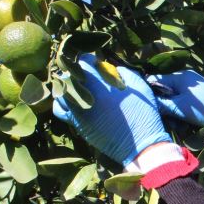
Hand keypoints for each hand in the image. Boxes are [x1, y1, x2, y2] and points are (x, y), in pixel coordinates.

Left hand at [53, 55, 170, 164]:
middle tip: (86, 74)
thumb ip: (123, 72)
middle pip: (68, 75)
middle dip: (76, 71)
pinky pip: (60, 110)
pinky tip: (75, 103)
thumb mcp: (138, 86)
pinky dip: (64, 103)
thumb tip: (112, 67)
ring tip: (79, 87)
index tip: (95, 62)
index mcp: (98, 84)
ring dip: (68, 86)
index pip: (83, 62)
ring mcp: (77, 111)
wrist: (139, 144)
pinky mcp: (76, 124)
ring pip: (61, 91)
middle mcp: (83, 96)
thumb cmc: (142, 113)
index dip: (89, 59)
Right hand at [151, 70, 203, 132]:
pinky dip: (182, 112)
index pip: (156, 80)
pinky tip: (184, 123)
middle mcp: (185, 79)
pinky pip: (184, 102)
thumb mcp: (181, 108)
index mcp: (180, 77)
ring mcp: (193, 88)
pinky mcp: (198, 96)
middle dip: (163, 105)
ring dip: (173, 112)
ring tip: (177, 125)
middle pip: (165, 90)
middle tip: (164, 119)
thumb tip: (147, 102)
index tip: (146, 105)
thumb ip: (162, 104)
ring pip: (175, 99)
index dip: (150, 92)